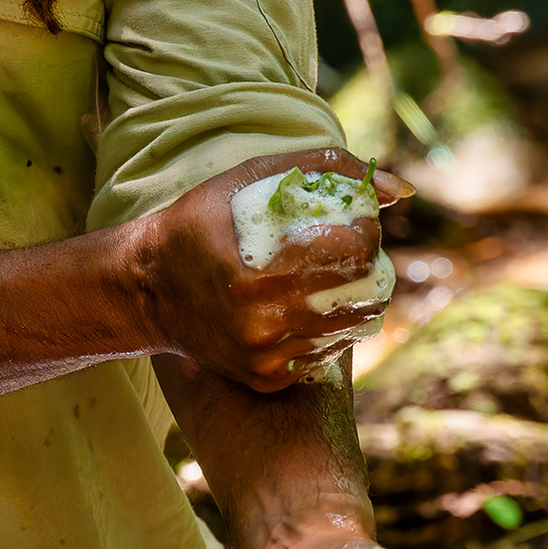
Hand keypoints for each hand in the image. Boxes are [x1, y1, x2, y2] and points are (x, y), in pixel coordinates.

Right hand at [134, 150, 407, 392]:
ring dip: (355, 300)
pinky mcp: (265, 379)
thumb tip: (402, 191)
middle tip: (354, 250)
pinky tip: (310, 309)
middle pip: (360, 294)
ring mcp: (263, 356)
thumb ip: (323, 169)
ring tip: (337, 277)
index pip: (352, 252)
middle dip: (369, 267)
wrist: (145, 290)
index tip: (359, 223)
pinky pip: (323, 354)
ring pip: (349, 329)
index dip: (368, 232)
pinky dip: (328, 331)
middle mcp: (260, 322)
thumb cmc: (198, 224)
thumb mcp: (247, 179)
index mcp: (254, 272)